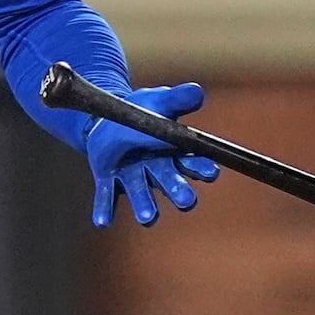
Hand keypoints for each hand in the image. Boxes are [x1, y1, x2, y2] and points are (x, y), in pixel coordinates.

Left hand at [85, 82, 219, 226]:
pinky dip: (105, 209)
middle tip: (187, 201)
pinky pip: (107, 197)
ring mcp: (133, 176)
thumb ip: (178, 99)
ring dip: (145, 205)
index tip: (212, 172)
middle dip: (178, 190)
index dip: (202, 167)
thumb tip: (198, 92)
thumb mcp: (160, 100)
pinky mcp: (110, 181)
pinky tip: (103, 222)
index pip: (191, 160)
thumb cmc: (143, 110)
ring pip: (140, 192)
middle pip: (169, 180)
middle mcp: (156, 168)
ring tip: (148, 218)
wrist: (107, 118)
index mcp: (173, 150)